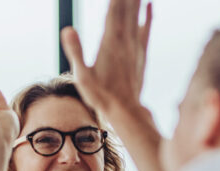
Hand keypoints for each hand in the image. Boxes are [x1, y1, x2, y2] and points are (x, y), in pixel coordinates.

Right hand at [60, 0, 152, 115]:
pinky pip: (146, 29)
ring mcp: (135, 46)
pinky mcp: (140, 55)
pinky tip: (150, 4)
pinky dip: (148, 15)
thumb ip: (76, 52)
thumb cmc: (101, 97)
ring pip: (137, 14)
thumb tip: (68, 29)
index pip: (113, 8)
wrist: (125, 112)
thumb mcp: (82, 77)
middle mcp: (125, 40)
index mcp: (110, 42)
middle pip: (127, 6)